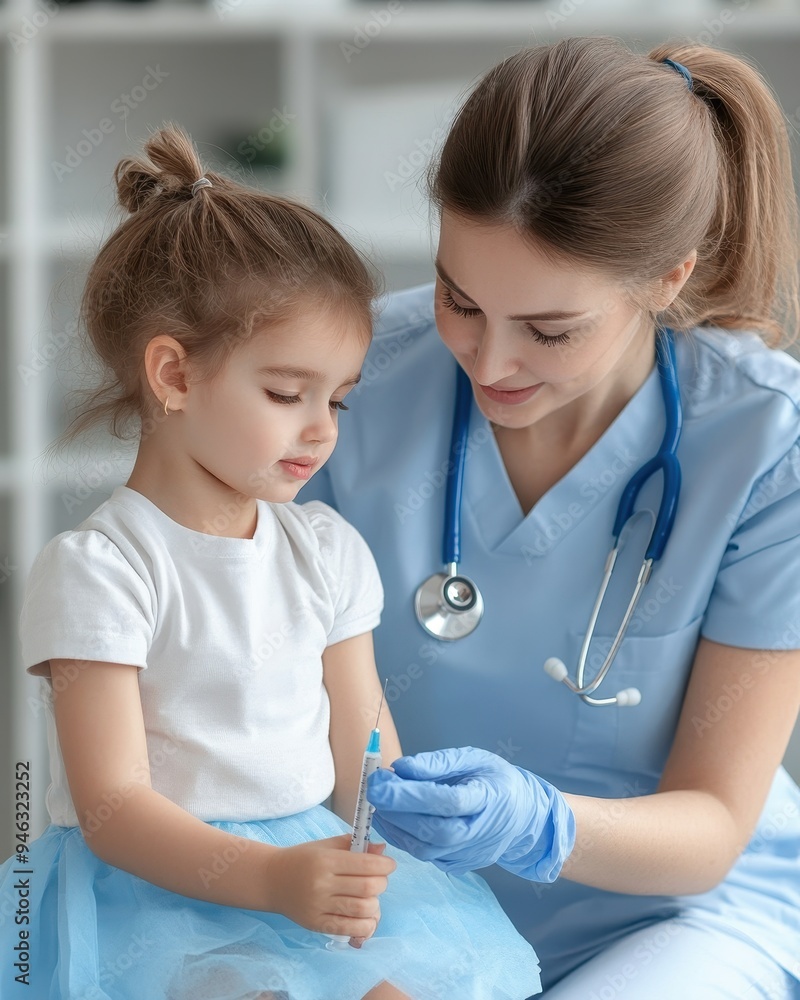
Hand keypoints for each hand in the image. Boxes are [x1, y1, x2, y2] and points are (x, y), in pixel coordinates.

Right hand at [263, 834, 395, 939]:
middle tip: (380, 880)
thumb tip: (382, 849)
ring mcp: (319, 907)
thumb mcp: (326, 846)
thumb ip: (354, 845)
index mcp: (326, 860)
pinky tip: (366, 918)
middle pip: (367, 887)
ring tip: (372, 899)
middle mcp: (322, 884)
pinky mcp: (316, 925)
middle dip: (382, 883)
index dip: (384, 865)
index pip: (365, 864)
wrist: (272, 880)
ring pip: (361, 909)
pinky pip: (348, 929)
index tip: (389, 865)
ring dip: (375, 905)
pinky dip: (365, 926)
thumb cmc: (302, 859)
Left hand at [366, 746, 574, 879]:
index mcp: (488, 799)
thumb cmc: (494, 779)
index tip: (381, 780)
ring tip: (378, 803)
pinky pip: (426, 855)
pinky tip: (392, 819)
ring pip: (426, 849)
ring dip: (395, 827)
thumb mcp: (473, 759)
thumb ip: (437, 763)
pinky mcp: (458, 866)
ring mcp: (470, 854)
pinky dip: (404, 838)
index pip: (447, 801)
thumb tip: (400, 768)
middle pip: (435, 830)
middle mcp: (479, 833)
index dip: (411, 794)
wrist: (523, 816)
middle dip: (398, 812)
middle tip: (374, 789)